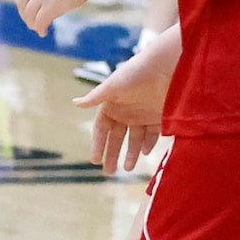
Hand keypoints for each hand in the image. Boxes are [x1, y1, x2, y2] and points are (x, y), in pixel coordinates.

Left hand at [15, 0, 95, 31]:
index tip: (23, 5)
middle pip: (21, 1)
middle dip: (23, 12)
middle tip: (29, 20)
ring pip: (29, 13)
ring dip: (31, 23)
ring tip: (36, 28)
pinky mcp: (50, 7)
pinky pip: (40, 21)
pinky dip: (40, 29)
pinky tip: (43, 33)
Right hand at [76, 36, 177, 173]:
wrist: (163, 66)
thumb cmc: (135, 73)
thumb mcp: (112, 86)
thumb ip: (95, 97)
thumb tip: (75, 103)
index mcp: (111, 106)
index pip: (101, 130)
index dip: (98, 144)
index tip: (95, 160)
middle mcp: (125, 112)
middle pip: (116, 138)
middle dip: (112, 155)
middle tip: (109, 172)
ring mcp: (142, 115)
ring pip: (135, 139)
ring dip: (132, 154)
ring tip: (129, 168)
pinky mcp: (158, 116)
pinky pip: (153, 134)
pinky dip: (149, 144)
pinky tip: (146, 152)